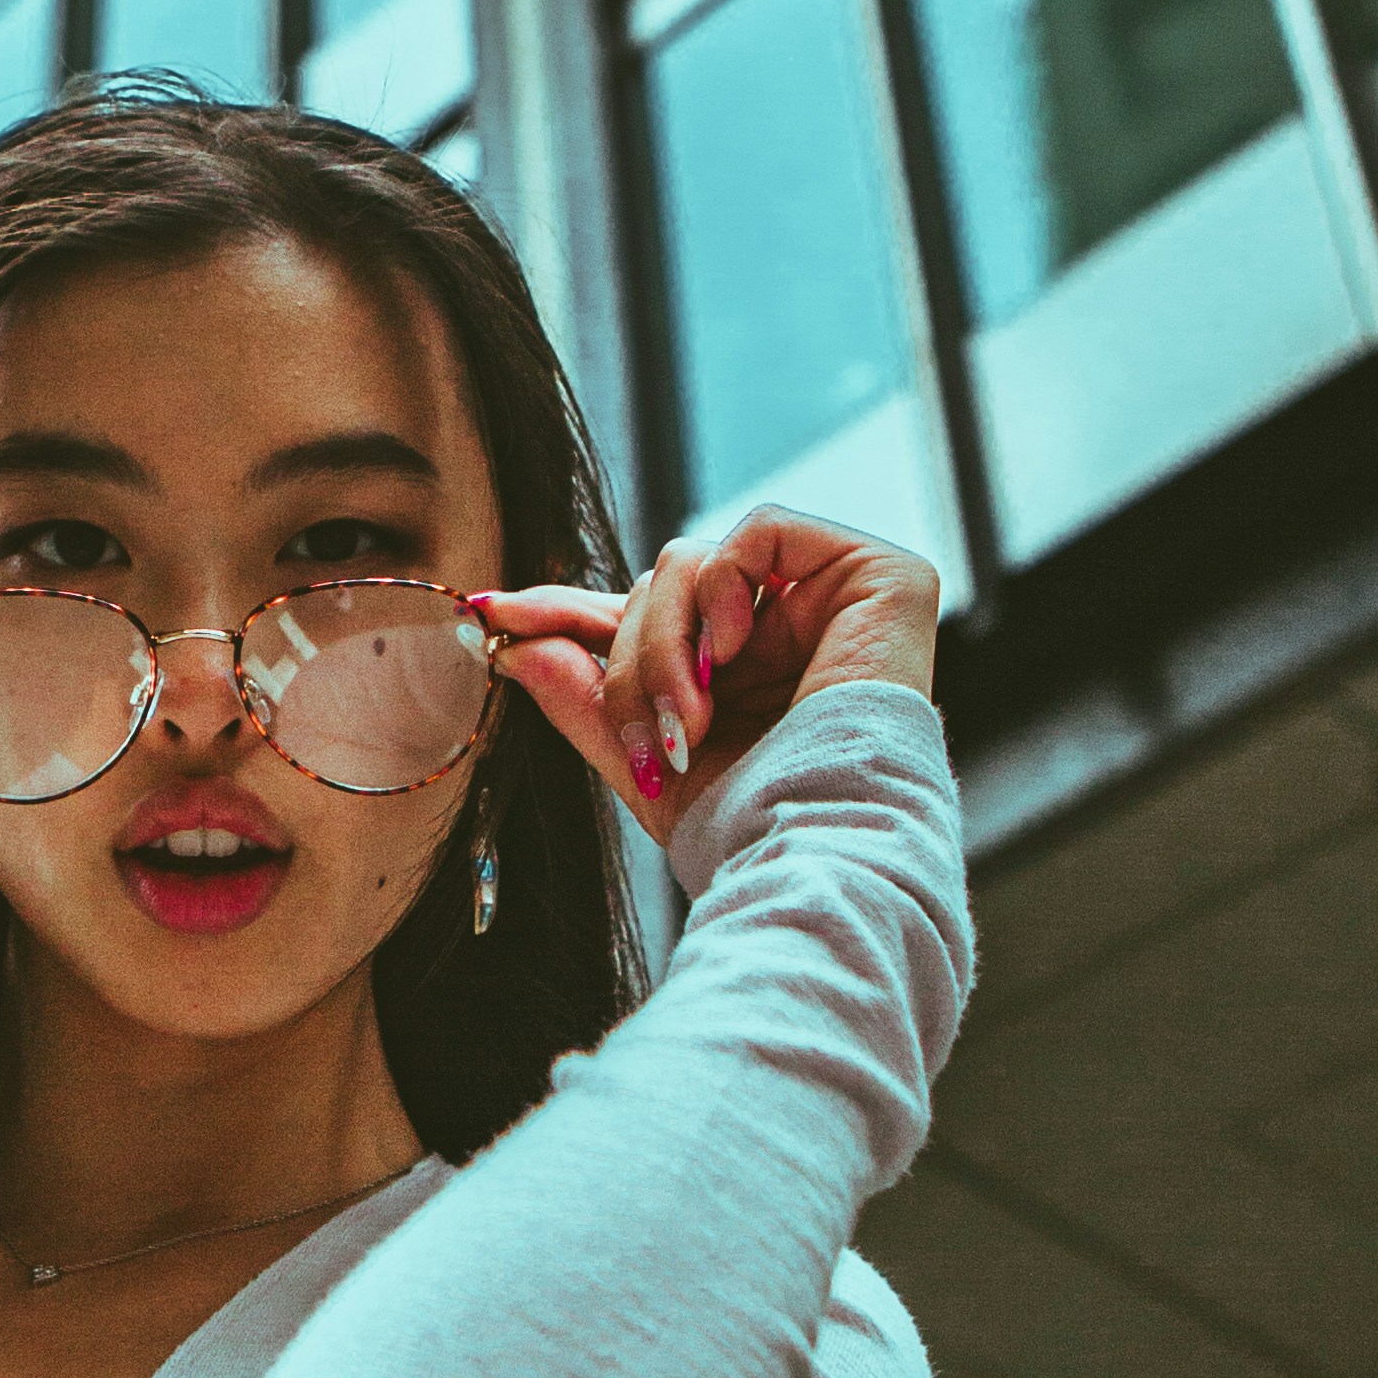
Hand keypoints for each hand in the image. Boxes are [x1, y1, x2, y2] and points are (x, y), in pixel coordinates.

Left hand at [475, 504, 941, 838]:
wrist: (819, 849)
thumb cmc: (748, 826)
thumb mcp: (642, 764)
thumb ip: (584, 698)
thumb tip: (512, 644)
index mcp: (740, 675)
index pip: (643, 618)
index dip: (569, 614)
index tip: (496, 616)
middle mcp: (788, 631)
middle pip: (659, 589)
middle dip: (629, 661)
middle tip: (649, 737)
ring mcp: (833, 599)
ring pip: (693, 560)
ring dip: (666, 641)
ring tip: (691, 717)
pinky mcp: (881, 575)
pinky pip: (764, 528)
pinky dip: (726, 586)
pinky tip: (735, 649)